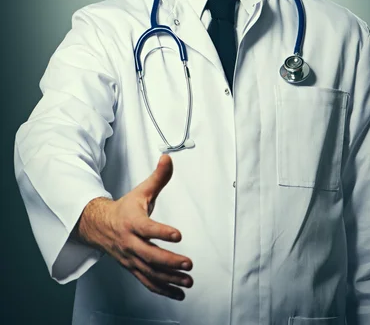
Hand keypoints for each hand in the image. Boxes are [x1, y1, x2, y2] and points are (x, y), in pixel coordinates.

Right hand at [76, 154, 192, 300]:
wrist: (99, 226)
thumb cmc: (125, 208)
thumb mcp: (141, 191)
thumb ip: (158, 177)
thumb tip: (168, 158)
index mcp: (132, 222)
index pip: (147, 228)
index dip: (162, 232)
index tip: (178, 234)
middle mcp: (130, 243)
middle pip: (149, 255)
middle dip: (169, 262)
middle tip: (188, 263)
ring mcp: (131, 259)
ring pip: (150, 272)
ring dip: (170, 279)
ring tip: (188, 280)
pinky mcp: (134, 268)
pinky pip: (148, 282)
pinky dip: (163, 289)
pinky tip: (179, 293)